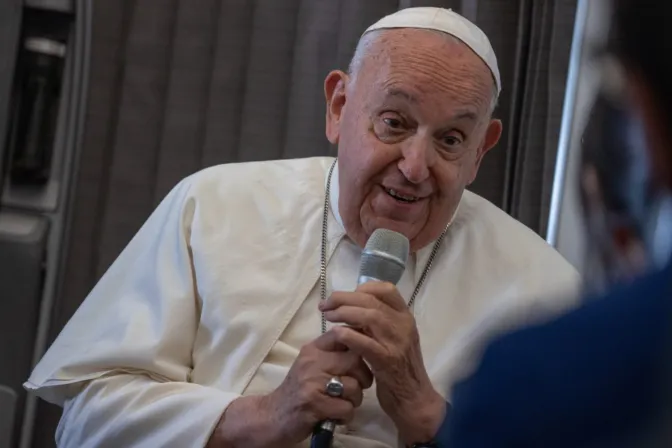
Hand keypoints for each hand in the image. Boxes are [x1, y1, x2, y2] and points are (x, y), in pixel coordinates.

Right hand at [209, 330, 372, 447]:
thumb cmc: (298, 390)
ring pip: (354, 386)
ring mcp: (312, 383)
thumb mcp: (312, 365)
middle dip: (364, 377)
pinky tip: (335, 416)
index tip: (362, 359)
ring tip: (342, 404)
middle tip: (356, 388)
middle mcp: (312, 361)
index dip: (360, 344)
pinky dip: (345, 416)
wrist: (272, 416)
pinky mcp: (314, 404)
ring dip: (354, 400)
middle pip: (355, 360)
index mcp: (313, 349)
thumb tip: (365, 343)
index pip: (342, 334)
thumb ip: (333, 354)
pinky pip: (346, 408)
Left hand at [319, 282, 445, 444]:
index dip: (363, 288)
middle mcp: (403, 325)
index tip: (346, 296)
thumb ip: (379, 323)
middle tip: (326, 305)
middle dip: (344, 299)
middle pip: (372, 300)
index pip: (387, 289)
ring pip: (370, 317)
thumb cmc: (400, 368)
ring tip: (328, 316)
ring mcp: (397, 343)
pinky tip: (335, 334)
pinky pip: (365, 342)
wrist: (414, 399)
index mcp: (405, 317)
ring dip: (344, 313)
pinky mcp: (387, 361)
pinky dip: (348, 335)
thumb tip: (353, 306)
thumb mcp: (394, 339)